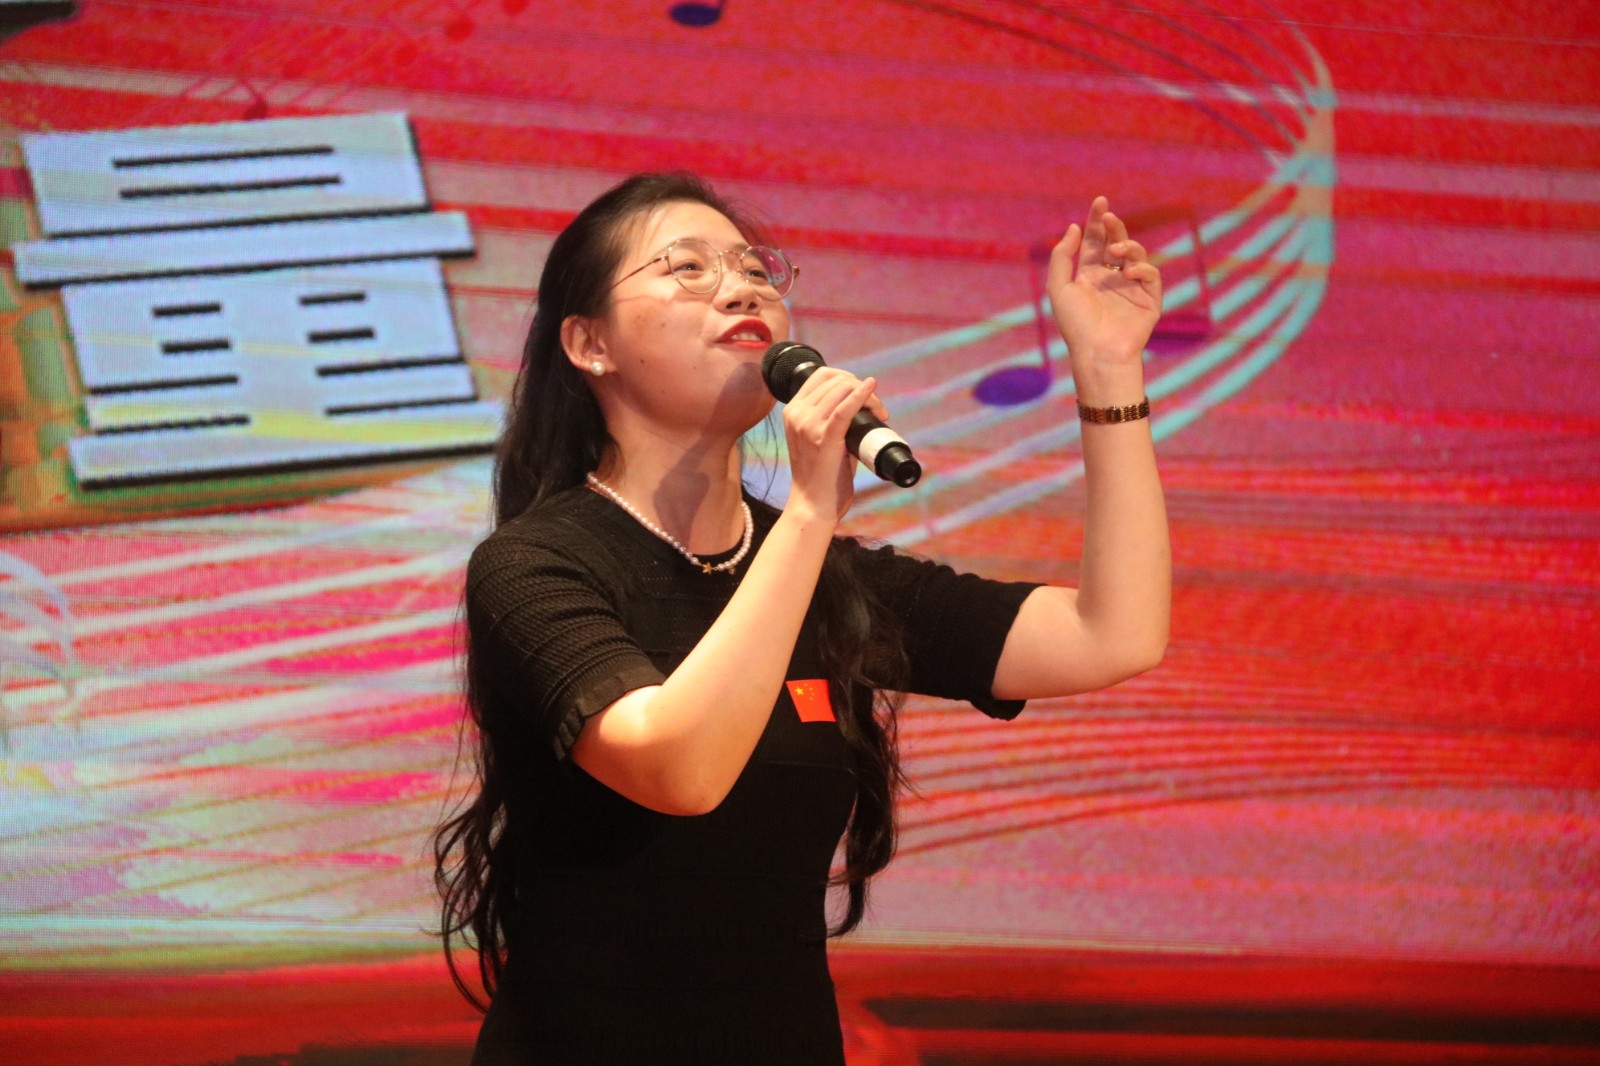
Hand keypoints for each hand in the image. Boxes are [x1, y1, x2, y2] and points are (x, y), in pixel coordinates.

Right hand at [780, 366, 885, 520]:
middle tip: (876, 409)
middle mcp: (797, 414)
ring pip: (844, 390)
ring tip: (879, 413)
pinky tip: (872, 388)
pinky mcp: (824, 438)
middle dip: (861, 388)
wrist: (813, 504)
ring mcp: (808, 426)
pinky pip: (845, 408)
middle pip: (835, 380)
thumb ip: (829, 417)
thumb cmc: (821, 474)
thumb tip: (861, 401)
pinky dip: (862, 395)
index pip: (821, 375)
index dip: (848, 378)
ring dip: (869, 397)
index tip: (863, 395)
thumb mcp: (816, 438)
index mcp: (792, 411)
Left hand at [1048, 196, 1162, 391]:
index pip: (1095, 242)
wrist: (1097, 352)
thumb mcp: (1059, 287)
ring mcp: (1131, 288)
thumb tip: (1073, 228)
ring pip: (1136, 255)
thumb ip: (1063, 256)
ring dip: (1126, 246)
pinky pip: (1151, 276)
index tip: (1100, 201)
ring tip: (1116, 250)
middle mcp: (1111, 279)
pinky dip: (1142, 269)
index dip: (1097, 221)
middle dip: (1113, 226)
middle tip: (1108, 216)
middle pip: (1115, 242)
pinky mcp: (1149, 300)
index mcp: (1089, 275)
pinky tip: (1129, 272)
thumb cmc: (1075, 325)